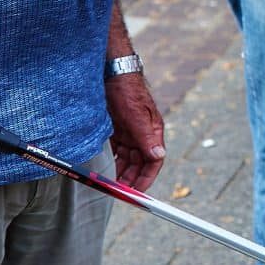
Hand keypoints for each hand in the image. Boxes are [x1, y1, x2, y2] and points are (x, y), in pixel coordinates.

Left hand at [106, 70, 166, 192]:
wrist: (111, 72)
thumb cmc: (127, 89)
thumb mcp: (136, 115)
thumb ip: (147, 136)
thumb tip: (159, 155)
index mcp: (152, 132)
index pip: (154, 161)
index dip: (147, 178)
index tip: (137, 192)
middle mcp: (142, 134)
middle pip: (140, 163)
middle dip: (132, 178)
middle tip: (120, 191)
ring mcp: (129, 132)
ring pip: (128, 159)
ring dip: (121, 172)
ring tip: (111, 183)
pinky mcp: (117, 129)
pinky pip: (117, 151)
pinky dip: (113, 161)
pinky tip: (105, 167)